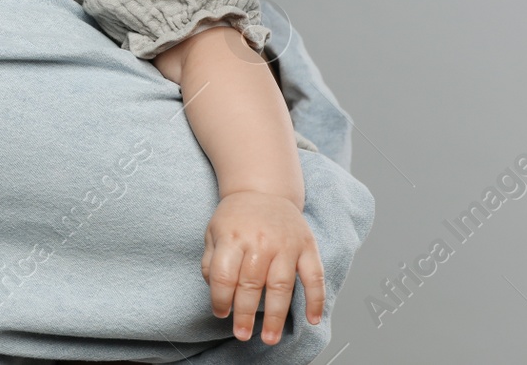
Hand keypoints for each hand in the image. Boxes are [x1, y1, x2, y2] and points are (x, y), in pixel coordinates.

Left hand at [202, 191, 325, 343]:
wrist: (264, 189)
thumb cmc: (237, 217)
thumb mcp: (213, 232)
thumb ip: (210, 261)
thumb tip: (216, 292)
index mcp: (233, 236)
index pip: (223, 274)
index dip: (220, 298)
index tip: (221, 313)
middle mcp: (260, 240)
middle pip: (251, 283)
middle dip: (244, 314)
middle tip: (242, 334)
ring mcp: (285, 243)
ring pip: (280, 285)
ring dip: (275, 315)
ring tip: (269, 337)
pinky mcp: (306, 246)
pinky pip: (314, 276)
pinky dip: (316, 299)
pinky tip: (312, 319)